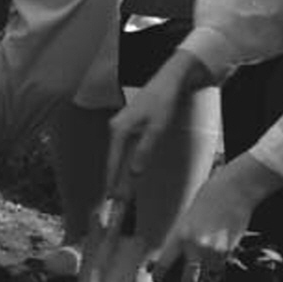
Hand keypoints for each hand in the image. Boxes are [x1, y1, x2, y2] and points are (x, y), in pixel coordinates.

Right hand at [106, 63, 188, 199]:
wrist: (170, 80)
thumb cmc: (164, 102)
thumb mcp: (157, 129)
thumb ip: (144, 151)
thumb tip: (134, 173)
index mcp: (119, 129)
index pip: (113, 162)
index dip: (112, 181)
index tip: (111, 198)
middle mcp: (116, 128)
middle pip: (114, 160)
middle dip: (115, 180)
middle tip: (118, 200)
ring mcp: (121, 126)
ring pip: (119, 155)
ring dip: (121, 173)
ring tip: (123, 192)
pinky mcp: (129, 125)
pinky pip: (124, 149)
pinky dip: (126, 162)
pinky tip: (129, 171)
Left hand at [148, 153, 278, 281]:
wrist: (234, 190)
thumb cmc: (209, 198)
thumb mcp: (187, 217)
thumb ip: (180, 238)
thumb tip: (176, 259)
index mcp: (180, 235)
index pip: (164, 264)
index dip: (159, 276)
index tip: (158, 281)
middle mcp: (195, 246)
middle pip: (187, 280)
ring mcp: (213, 251)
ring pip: (206, 274)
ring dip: (203, 274)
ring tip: (203, 263)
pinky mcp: (229, 251)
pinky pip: (219, 266)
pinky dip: (217, 264)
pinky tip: (218, 249)